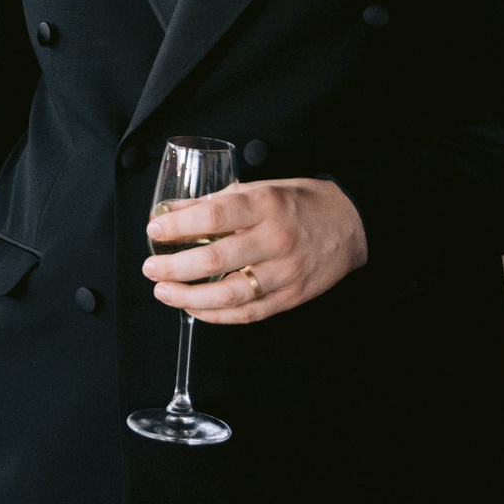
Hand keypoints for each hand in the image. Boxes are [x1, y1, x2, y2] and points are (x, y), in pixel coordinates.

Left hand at [142, 177, 367, 323]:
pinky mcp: (292, 296)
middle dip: (175, 268)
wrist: (352, 224)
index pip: (214, 215)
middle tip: (150, 269)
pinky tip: (194, 309)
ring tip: (164, 293)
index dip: (179, 226)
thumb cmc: (299, 203)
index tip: (154, 230)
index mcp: (265, 205)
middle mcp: (275, 239)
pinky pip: (249, 313)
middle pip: (216, 260)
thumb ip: (214, 201)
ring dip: (189, 298)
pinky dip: (217, 315)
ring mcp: (285, 272)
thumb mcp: (259, 188)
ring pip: (230, 295)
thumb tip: (168, 210)